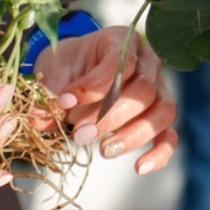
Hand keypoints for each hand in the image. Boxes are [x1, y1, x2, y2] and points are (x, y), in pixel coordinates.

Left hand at [35, 27, 177, 174]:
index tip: (64, 102)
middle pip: (144, 91)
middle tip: (79, 135)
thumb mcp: (54, 71)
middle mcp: (148, 63)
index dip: (93, 86)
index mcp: (122, 41)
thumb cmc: (68, 66)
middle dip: (110, 117)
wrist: (75, 69)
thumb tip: (39, 121)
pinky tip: (139, 167)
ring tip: (104, 151)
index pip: (120, 63)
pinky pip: (170, 136)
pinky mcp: (159, 117)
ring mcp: (160, 89)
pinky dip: (159, 154)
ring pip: (162, 112)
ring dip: (133, 135)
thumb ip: (49, 94)